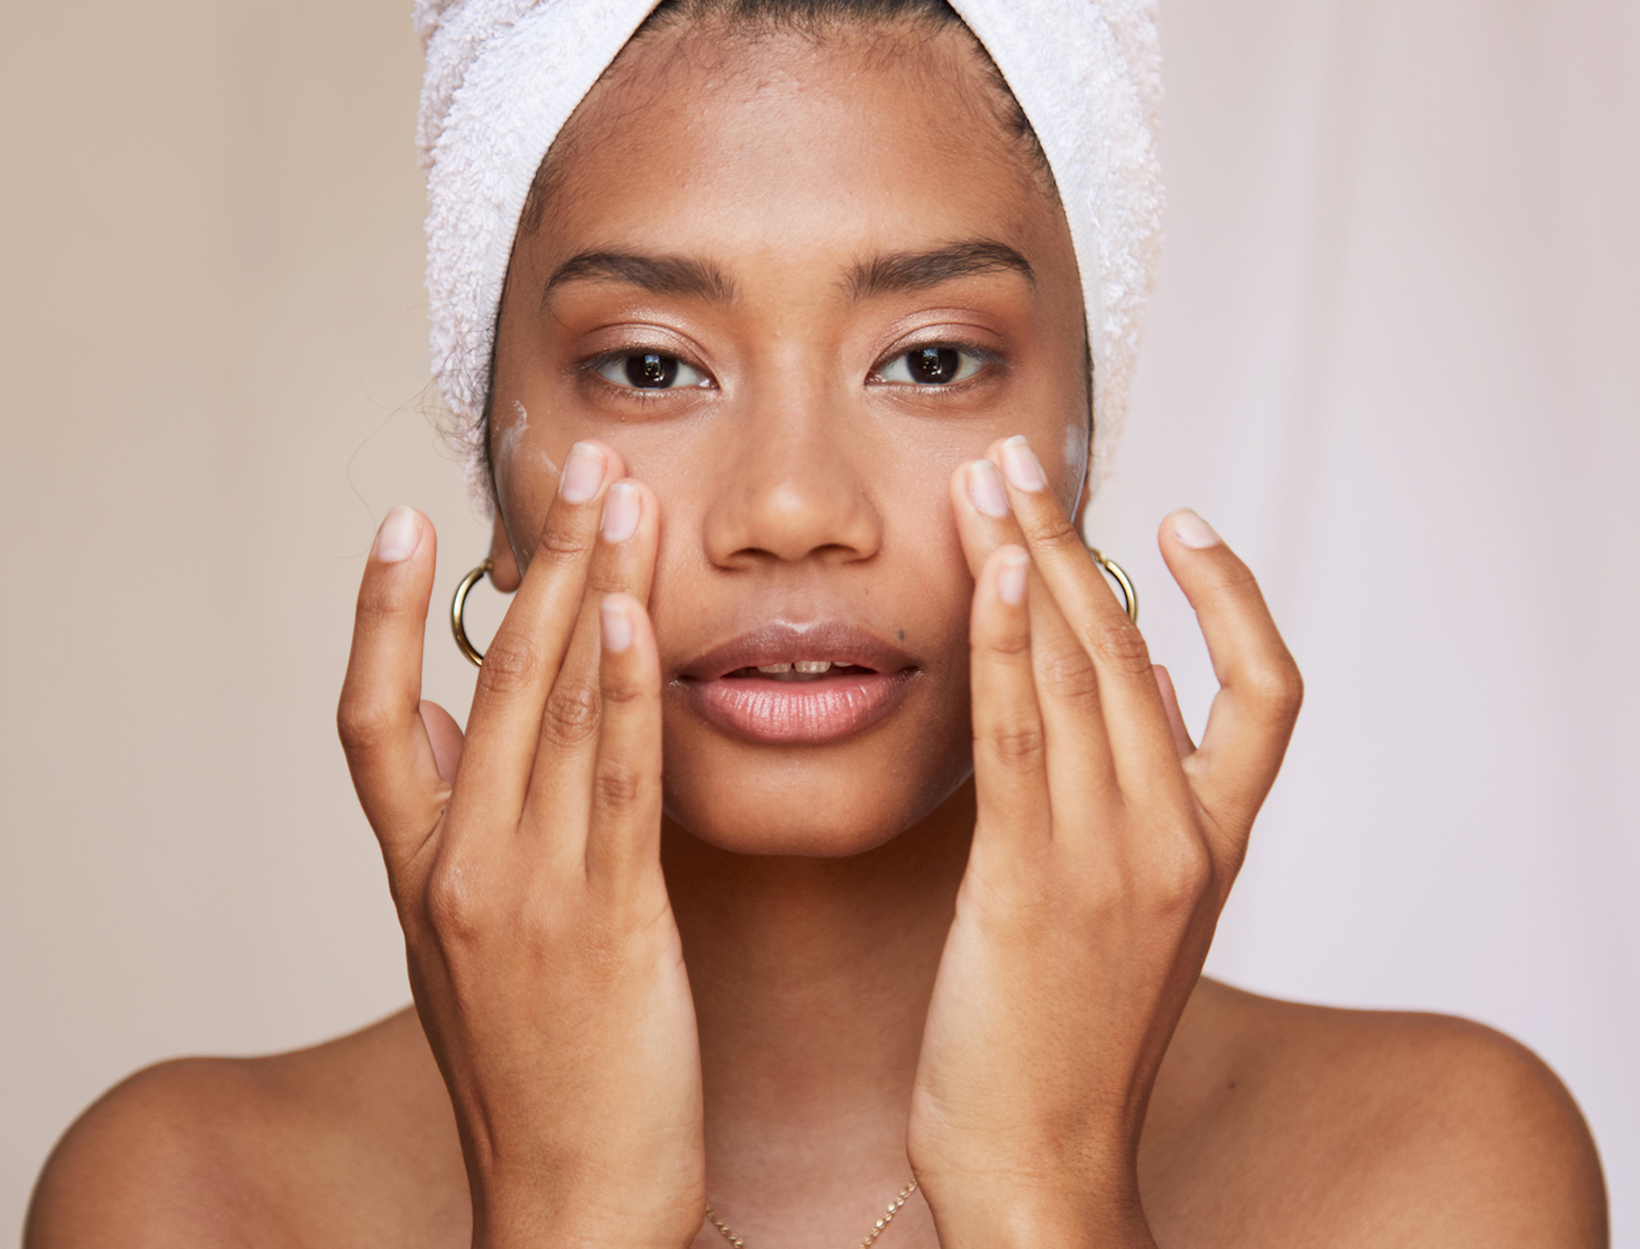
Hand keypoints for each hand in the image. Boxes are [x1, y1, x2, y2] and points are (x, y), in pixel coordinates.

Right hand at [336, 442, 703, 1248]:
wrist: (571, 1202)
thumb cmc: (537, 1075)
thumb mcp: (466, 951)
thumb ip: (454, 836)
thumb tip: (448, 729)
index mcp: (422, 875)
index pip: (374, 719)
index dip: (384, 616)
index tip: (409, 524)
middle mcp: (459, 869)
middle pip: (485, 681)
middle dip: (530, 563)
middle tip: (573, 463)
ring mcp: (526, 891)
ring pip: (548, 710)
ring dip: (585, 591)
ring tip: (621, 496)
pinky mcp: (605, 921)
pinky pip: (611, 783)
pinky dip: (616, 692)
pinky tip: (632, 615)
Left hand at [907, 437, 1302, 1246]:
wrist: (1041, 1164)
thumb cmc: (1070, 1038)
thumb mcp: (1139, 911)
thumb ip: (1149, 793)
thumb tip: (1146, 680)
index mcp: (1216, 845)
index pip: (1268, 693)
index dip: (1232, 596)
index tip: (1178, 520)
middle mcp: (1181, 839)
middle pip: (1144, 649)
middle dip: (1081, 541)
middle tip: (1022, 461)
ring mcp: (1113, 860)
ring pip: (1086, 673)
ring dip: (1036, 564)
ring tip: (990, 483)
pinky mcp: (1031, 884)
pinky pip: (1025, 738)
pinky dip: (1013, 645)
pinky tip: (993, 575)